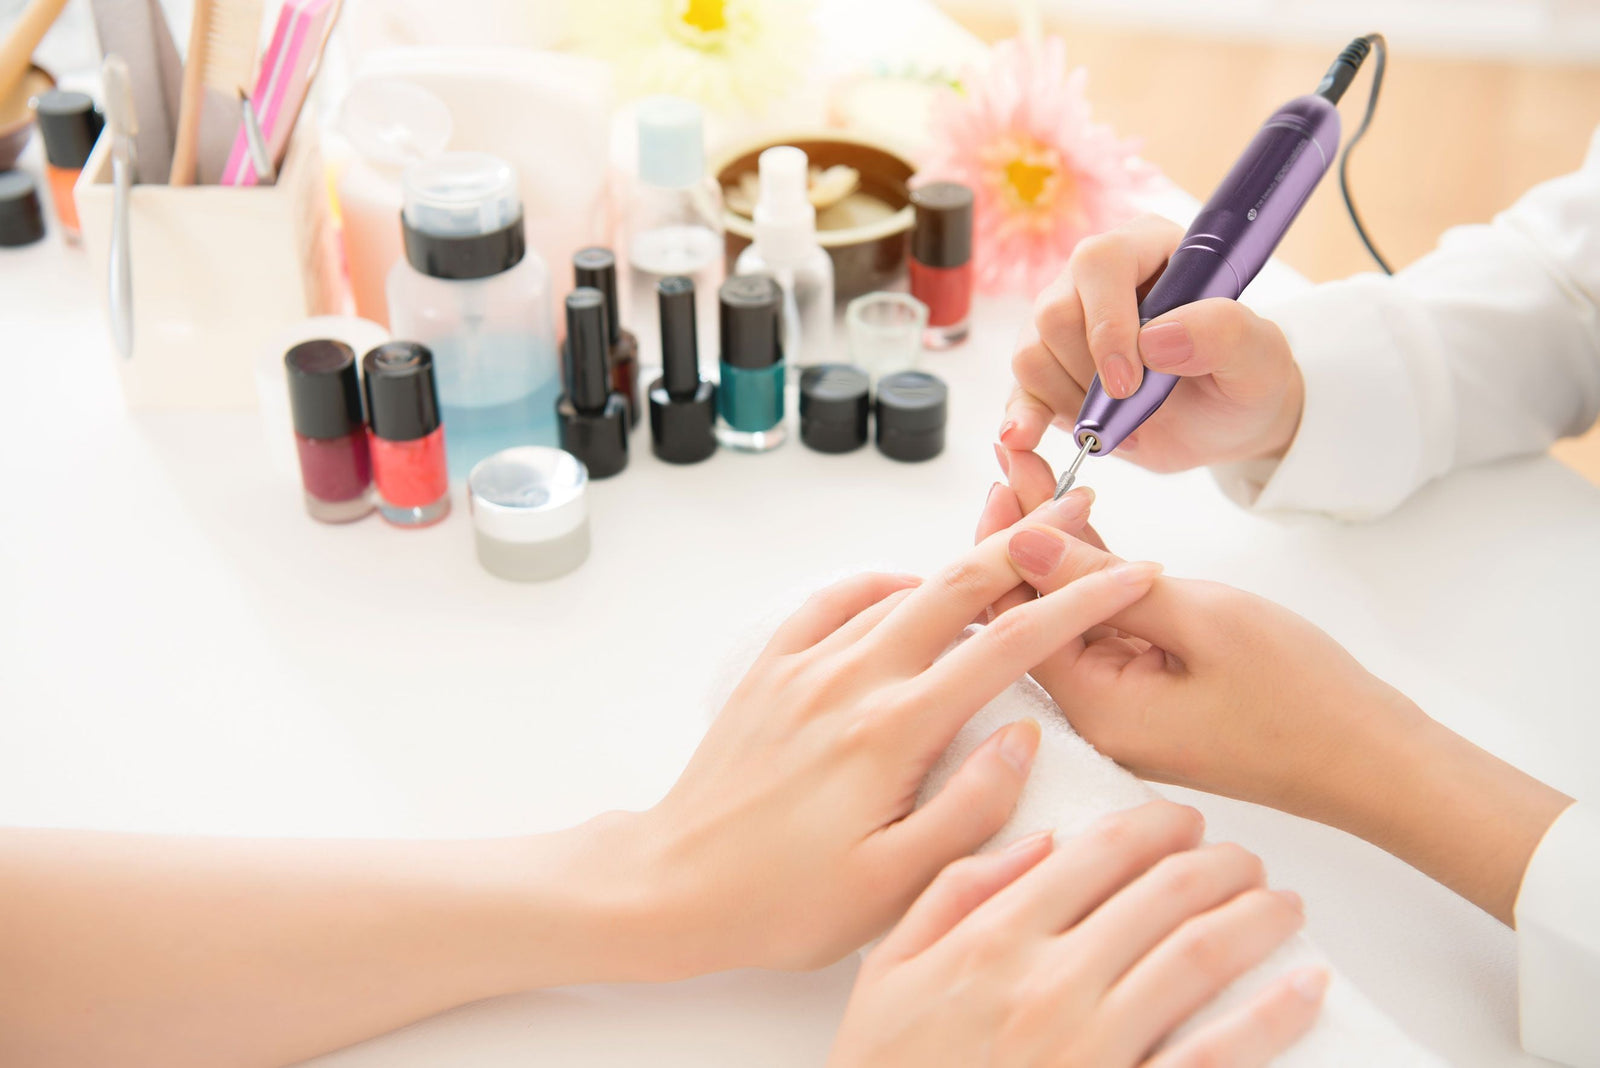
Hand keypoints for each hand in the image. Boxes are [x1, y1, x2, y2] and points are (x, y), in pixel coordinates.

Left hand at [614, 508, 1164, 978]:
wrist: (672, 886)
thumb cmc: (782, 901)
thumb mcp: (894, 885)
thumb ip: (971, 809)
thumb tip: (1024, 736)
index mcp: (893, 731)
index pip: (1009, 647)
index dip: (1079, 603)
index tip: (1130, 574)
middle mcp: (851, 680)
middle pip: (957, 586)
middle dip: (1028, 546)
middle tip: (1080, 516)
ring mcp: (806, 666)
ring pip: (901, 588)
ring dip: (963, 563)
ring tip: (1010, 551)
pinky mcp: (771, 670)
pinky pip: (834, 600)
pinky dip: (881, 583)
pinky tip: (905, 590)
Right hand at [830, 802, 1324, 1067]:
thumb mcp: (889, 970)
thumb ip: (953, 893)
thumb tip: (1035, 842)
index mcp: (995, 938)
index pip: (1099, 854)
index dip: (1156, 825)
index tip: (1183, 819)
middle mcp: (1052, 982)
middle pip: (1163, 896)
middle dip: (1219, 864)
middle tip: (1242, 857)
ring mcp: (1095, 1046)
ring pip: (1199, 958)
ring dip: (1254, 920)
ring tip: (1281, 904)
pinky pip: (1217, 1054)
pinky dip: (1272, 1015)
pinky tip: (1304, 987)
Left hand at [975, 453, 1573, 924]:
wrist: (1372, 759)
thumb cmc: (1302, 695)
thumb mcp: (1200, 618)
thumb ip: (1102, 580)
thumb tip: (1022, 541)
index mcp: (1094, 710)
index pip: (1014, 620)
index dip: (1001, 546)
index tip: (1002, 479)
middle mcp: (1092, 716)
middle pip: (1031, 616)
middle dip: (1019, 541)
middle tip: (1012, 466)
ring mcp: (1118, 708)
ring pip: (1065, 616)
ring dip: (1054, 553)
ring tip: (1035, 479)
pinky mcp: (1145, 695)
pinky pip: (1103, 628)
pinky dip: (1094, 581)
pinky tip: (1080, 526)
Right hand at [1000, 214, 1302, 470]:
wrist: (1223, 423)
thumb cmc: (1242, 378)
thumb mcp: (1258, 357)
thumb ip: (1223, 333)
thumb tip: (1154, 340)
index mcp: (1149, 249)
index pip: (1100, 262)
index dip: (1107, 323)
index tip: (1129, 382)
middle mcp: (1096, 278)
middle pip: (1054, 312)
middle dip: (1092, 373)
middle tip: (1134, 405)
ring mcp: (1063, 321)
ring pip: (1030, 352)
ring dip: (1072, 401)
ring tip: (1120, 421)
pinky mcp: (1046, 368)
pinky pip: (1017, 387)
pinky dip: (1023, 417)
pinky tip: (1026, 437)